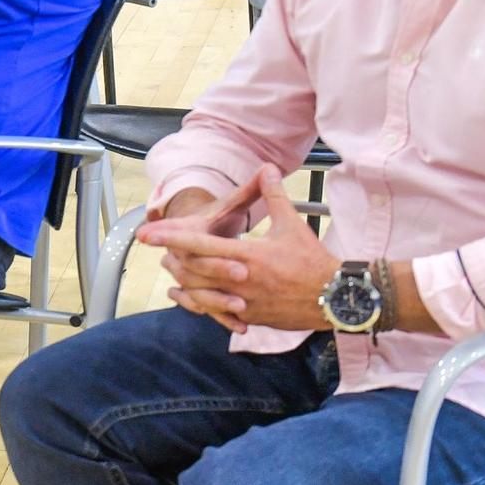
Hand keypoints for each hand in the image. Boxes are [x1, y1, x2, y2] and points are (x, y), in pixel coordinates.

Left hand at [138, 166, 338, 332]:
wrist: (336, 299)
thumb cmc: (313, 261)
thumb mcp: (293, 225)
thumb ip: (274, 196)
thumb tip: (268, 168)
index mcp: (248, 257)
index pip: (200, 245)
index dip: (171, 238)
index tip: (148, 233)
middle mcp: (240, 281)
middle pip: (193, 271)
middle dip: (171, 258)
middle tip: (153, 247)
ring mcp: (244, 302)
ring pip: (199, 293)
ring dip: (181, 279)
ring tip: (169, 266)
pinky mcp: (249, 316)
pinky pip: (214, 312)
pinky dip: (196, 302)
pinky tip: (184, 295)